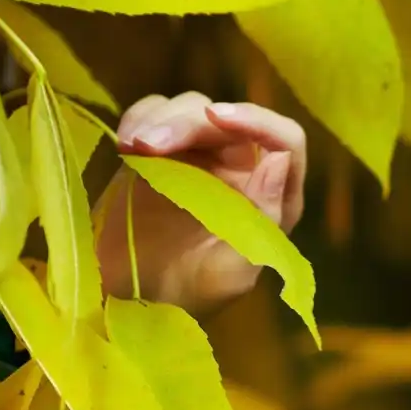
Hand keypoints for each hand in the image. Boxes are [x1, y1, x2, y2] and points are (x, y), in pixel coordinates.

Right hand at [92, 93, 307, 318]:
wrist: (136, 301)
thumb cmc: (191, 294)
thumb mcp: (233, 270)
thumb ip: (261, 218)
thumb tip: (280, 161)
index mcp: (274, 197)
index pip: (286, 141)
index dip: (258, 121)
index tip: (217, 118)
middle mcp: (243, 169)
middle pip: (228, 119)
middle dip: (188, 122)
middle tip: (145, 146)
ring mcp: (201, 156)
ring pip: (190, 108)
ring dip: (160, 120)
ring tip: (131, 148)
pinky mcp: (160, 152)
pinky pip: (155, 114)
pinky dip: (139, 118)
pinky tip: (124, 144)